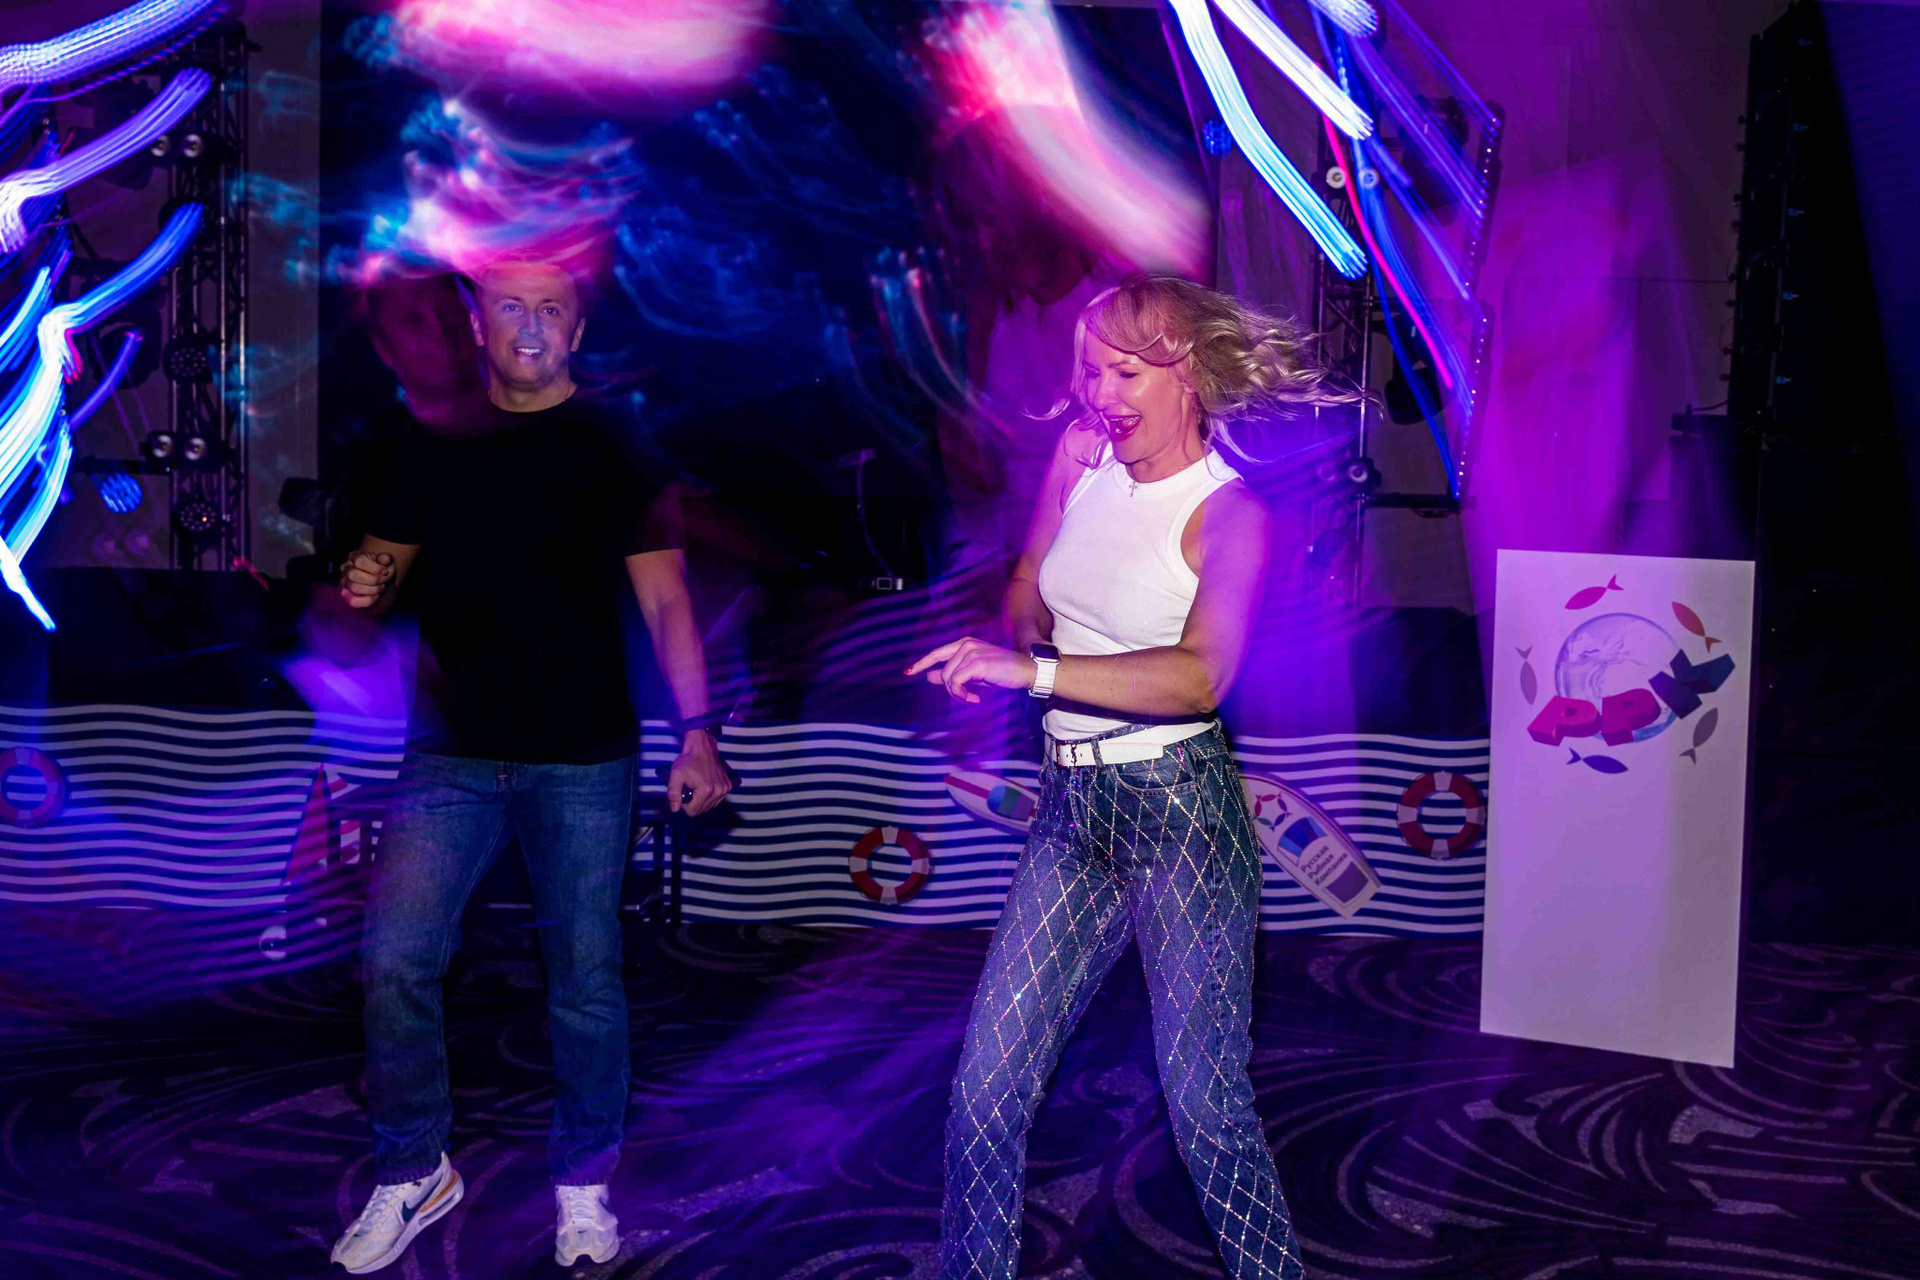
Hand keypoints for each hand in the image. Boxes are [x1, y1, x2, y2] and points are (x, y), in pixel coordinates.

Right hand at [340, 551, 394, 609]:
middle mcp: (346, 569)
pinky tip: (376, 596)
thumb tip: (384, 558)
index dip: (375, 568)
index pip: (359, 561)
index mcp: (354, 557)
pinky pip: (353, 601)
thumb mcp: (387, 562)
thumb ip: (386, 559)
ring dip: (372, 589)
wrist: (382, 581)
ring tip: (381, 587)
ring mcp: (345, 582)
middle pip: (353, 575)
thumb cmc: (382, 570)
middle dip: (373, 579)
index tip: (385, 571)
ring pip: (353, 588)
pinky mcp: (347, 596)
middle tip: (383, 580)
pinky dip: (368, 600)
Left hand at [667, 730, 731, 816]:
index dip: (685, 805)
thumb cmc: (688, 760)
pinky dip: (710, 797)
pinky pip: (717, 800)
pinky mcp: (728, 786)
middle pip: (702, 810)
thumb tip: (675, 809)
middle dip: (693, 803)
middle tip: (690, 789)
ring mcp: (725, 789)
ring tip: (697, 787)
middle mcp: (718, 791)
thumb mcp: (676, 775)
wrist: (703, 747)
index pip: (693, 811)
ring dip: (702, 801)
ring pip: (710, 806)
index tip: (683, 793)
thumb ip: (673, 793)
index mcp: (706, 790)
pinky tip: (705, 786)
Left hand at [905, 636, 1036, 703]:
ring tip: (971, 697)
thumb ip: (953, 673)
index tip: (908, 672)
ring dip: (957, 693)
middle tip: (964, 697)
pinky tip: (974, 699)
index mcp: (965, 643)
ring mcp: (971, 652)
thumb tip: (929, 677)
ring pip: (948, 678)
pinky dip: (962, 694)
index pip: (937, 653)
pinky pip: (956, 682)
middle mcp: (966, 644)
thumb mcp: (974, 674)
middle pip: (942, 670)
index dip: (922, 663)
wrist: (1025, 671)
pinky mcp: (976, 663)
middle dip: (949, 688)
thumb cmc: (1002, 673)